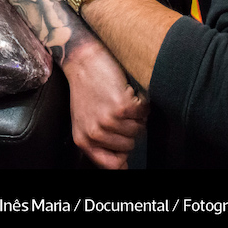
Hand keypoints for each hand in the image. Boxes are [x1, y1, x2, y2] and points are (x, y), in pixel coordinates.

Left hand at [62, 40, 148, 168]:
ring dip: (135, 115)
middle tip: (116, 110)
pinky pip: (144, 112)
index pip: (113, 165)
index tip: (126, 146)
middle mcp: (95, 133)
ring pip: (139, 129)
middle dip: (129, 128)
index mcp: (84, 140)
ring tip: (120, 100)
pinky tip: (126, 92)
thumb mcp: (85, 120)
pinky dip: (141, 101)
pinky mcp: (121, 106)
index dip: (124, 156)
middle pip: (130, 146)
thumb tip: (123, 166)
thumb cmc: (86, 88)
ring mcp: (108, 120)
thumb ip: (101, 143)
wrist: (83, 61)